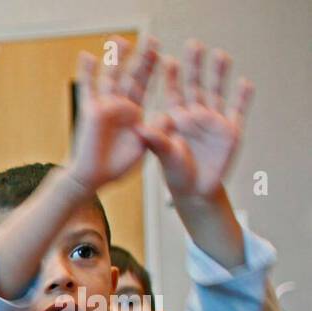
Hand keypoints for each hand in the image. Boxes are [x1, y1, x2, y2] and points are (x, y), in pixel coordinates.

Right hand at [68, 36, 159, 190]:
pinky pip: (88, 88)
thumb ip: (158, 131)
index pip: (144, 84)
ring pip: (110, 77)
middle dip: (139, 57)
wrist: (93, 178)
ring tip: (119, 39)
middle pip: (130, 75)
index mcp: (133, 112)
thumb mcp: (145, 147)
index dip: (152, 67)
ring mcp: (104, 106)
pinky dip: (87, 73)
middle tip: (149, 38)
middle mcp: (118, 105)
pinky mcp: (90, 111)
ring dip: (115, 59)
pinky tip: (88, 56)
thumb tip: (171, 115)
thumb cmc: (116, 166)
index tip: (161, 51)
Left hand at [139, 41, 252, 199]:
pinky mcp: (231, 130)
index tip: (165, 59)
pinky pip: (238, 110)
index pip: (173, 92)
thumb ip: (155, 141)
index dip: (170, 76)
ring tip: (220, 55)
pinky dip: (242, 98)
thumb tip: (141, 129)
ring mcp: (214, 120)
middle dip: (194, 66)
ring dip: (219, 74)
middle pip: (196, 85)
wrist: (195, 190)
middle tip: (193, 45)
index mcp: (176, 118)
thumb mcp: (164, 156)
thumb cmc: (175, 172)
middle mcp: (195, 114)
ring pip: (217, 92)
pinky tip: (245, 82)